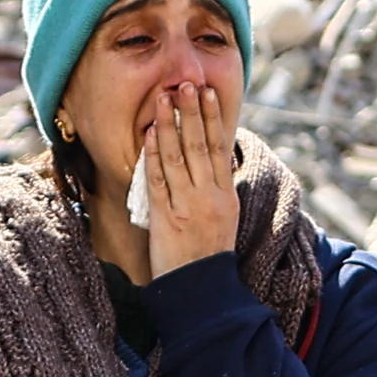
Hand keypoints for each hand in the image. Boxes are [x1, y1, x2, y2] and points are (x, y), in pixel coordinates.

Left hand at [143, 84, 242, 273]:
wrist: (201, 293)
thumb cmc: (208, 255)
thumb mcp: (223, 217)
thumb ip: (216, 188)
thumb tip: (210, 158)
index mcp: (226, 195)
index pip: (220, 148)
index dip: (214, 118)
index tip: (208, 93)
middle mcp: (209, 197)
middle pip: (201, 145)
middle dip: (192, 112)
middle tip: (186, 83)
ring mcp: (187, 206)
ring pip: (179, 157)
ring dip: (171, 124)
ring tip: (164, 98)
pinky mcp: (166, 218)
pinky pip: (159, 180)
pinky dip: (155, 155)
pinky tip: (151, 134)